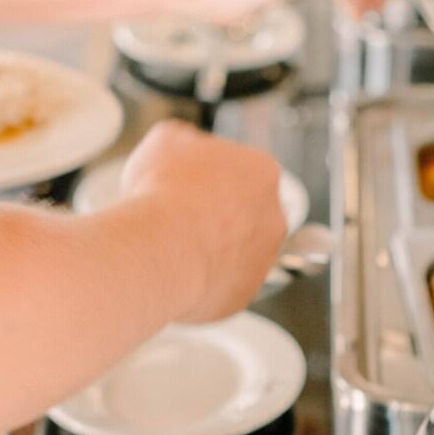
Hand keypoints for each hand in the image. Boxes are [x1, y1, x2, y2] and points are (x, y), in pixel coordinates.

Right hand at [119, 120, 285, 322]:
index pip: (244, 173)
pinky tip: (179, 271)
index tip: (188, 187)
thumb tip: (187, 148)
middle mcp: (274, 216)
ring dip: (213, 251)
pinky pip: (224, 286)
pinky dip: (204, 282)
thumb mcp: (166, 139)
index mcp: (262, 172)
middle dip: (219, 217)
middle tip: (183, 219)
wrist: (159, 246)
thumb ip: (188, 141)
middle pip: (246, 215)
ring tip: (177, 248)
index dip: (211, 180)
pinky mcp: (245, 294)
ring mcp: (263, 260)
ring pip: (238, 253)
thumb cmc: (163, 191)